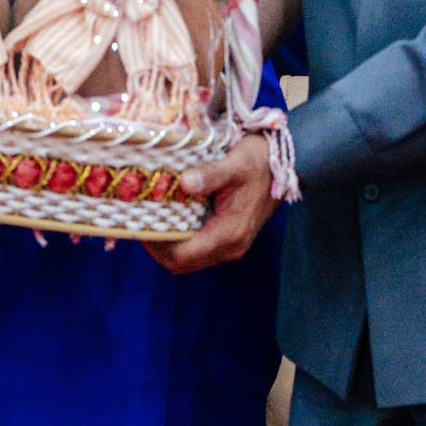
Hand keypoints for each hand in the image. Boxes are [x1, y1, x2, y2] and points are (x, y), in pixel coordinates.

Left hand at [146, 132, 279, 274]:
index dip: (156, 244)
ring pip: (187, 259)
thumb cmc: (260, 161)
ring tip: (150, 219)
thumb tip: (184, 182)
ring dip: (166, 244)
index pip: (183, 255)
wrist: (286, 163)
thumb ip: (210, 175)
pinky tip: (168, 218)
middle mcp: (230, 247)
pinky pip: (196, 249)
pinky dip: (178, 239)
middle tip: (139, 222)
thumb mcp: (235, 163)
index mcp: (230, 233)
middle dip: (157, 247)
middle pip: (181, 263)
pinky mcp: (227, 239)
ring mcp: (230, 246)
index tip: (140, 222)